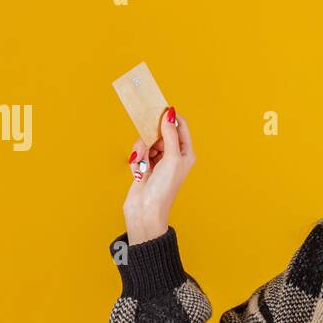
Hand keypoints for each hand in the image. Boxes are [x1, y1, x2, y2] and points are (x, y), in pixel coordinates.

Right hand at [122, 108, 195, 243]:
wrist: (145, 211)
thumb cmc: (163, 189)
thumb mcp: (171, 158)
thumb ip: (170, 134)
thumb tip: (170, 114)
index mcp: (186, 153)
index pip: (180, 126)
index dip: (169, 117)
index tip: (157, 111)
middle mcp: (174, 156)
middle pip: (160, 132)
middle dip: (150, 138)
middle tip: (147, 148)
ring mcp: (159, 162)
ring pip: (147, 142)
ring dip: (141, 151)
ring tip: (142, 165)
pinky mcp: (145, 167)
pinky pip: (138, 153)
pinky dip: (136, 160)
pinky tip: (138, 172)